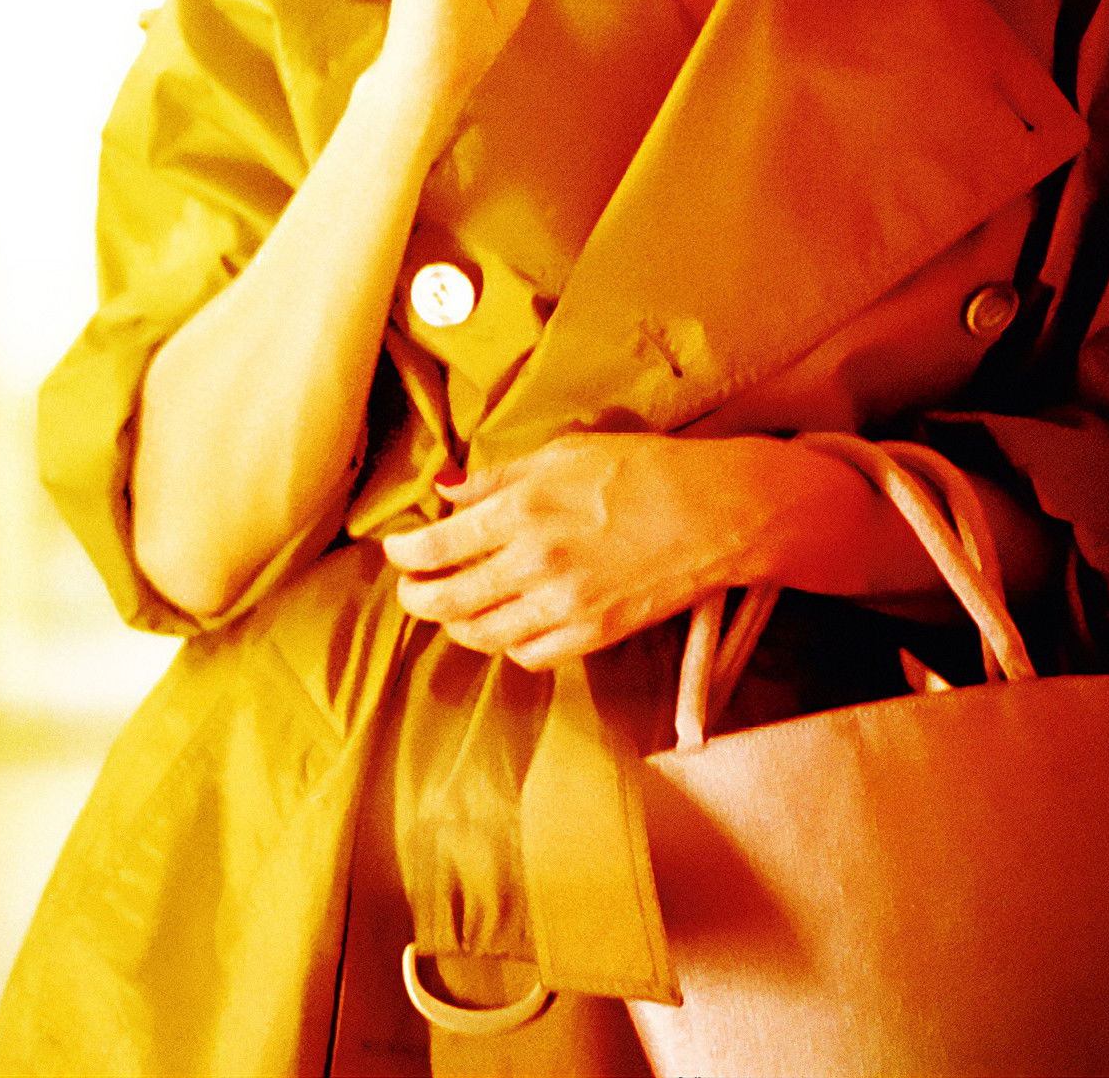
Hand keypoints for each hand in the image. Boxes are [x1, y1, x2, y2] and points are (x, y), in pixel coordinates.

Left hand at [381, 432, 792, 669]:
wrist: (713, 512)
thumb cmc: (641, 468)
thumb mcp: (563, 452)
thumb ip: (498, 478)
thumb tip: (447, 491)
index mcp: (524, 509)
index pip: (439, 545)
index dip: (405, 553)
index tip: (395, 550)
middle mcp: (536, 563)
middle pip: (449, 600)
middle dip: (417, 598)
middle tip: (409, 590)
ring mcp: (565, 607)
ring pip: (483, 636)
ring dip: (456, 626)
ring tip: (450, 612)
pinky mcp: (593, 636)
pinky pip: (530, 656)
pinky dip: (507, 646)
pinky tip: (506, 627)